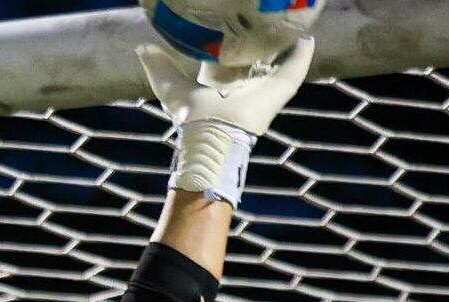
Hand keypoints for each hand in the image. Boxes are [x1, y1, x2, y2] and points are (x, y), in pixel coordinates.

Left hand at [133, 38, 313, 200]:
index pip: (226, 56)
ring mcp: (263, 87)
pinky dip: (301, 55)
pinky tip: (306, 37)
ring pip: (276, 60)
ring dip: (281, 44)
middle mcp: (242, 84)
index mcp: (220, 82)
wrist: (213, 135)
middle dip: (257, 40)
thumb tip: (143, 46)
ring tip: (286, 23)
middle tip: (262, 19)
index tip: (232, 23)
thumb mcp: (171, 88)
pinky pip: (294, 69)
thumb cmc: (192, 117)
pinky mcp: (279, 91)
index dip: (228, 40)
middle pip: (253, 56)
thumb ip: (159, 68)